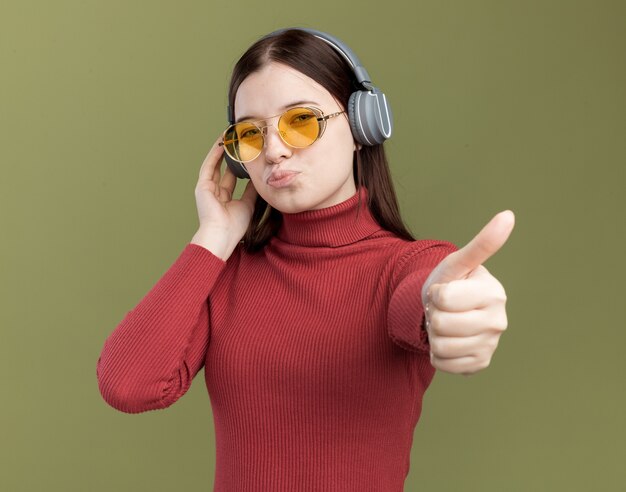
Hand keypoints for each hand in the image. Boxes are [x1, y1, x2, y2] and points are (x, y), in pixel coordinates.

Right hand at [191, 135, 257, 259]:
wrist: (222, 235)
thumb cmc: (235, 226)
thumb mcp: (248, 204)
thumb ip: (252, 191)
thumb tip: (259, 178)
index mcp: (224, 199)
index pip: (232, 178)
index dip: (239, 166)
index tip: (246, 155)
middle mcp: (214, 192)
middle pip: (223, 169)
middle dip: (230, 156)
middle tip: (237, 142)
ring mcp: (207, 189)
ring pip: (215, 165)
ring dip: (221, 151)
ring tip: (228, 137)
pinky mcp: (202, 186)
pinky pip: (209, 167)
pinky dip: (215, 155)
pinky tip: (221, 144)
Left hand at [421, 210, 514, 375]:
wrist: (445, 311)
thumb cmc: (452, 282)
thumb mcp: (458, 263)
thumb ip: (482, 244)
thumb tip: (508, 215)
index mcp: (494, 293)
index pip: (444, 299)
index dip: (435, 294)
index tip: (444, 290)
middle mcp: (498, 322)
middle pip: (441, 324)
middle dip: (433, 314)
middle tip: (443, 309)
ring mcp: (490, 345)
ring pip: (440, 347)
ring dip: (434, 335)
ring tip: (445, 323)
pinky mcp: (480, 364)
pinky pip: (443, 364)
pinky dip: (437, 353)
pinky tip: (448, 340)